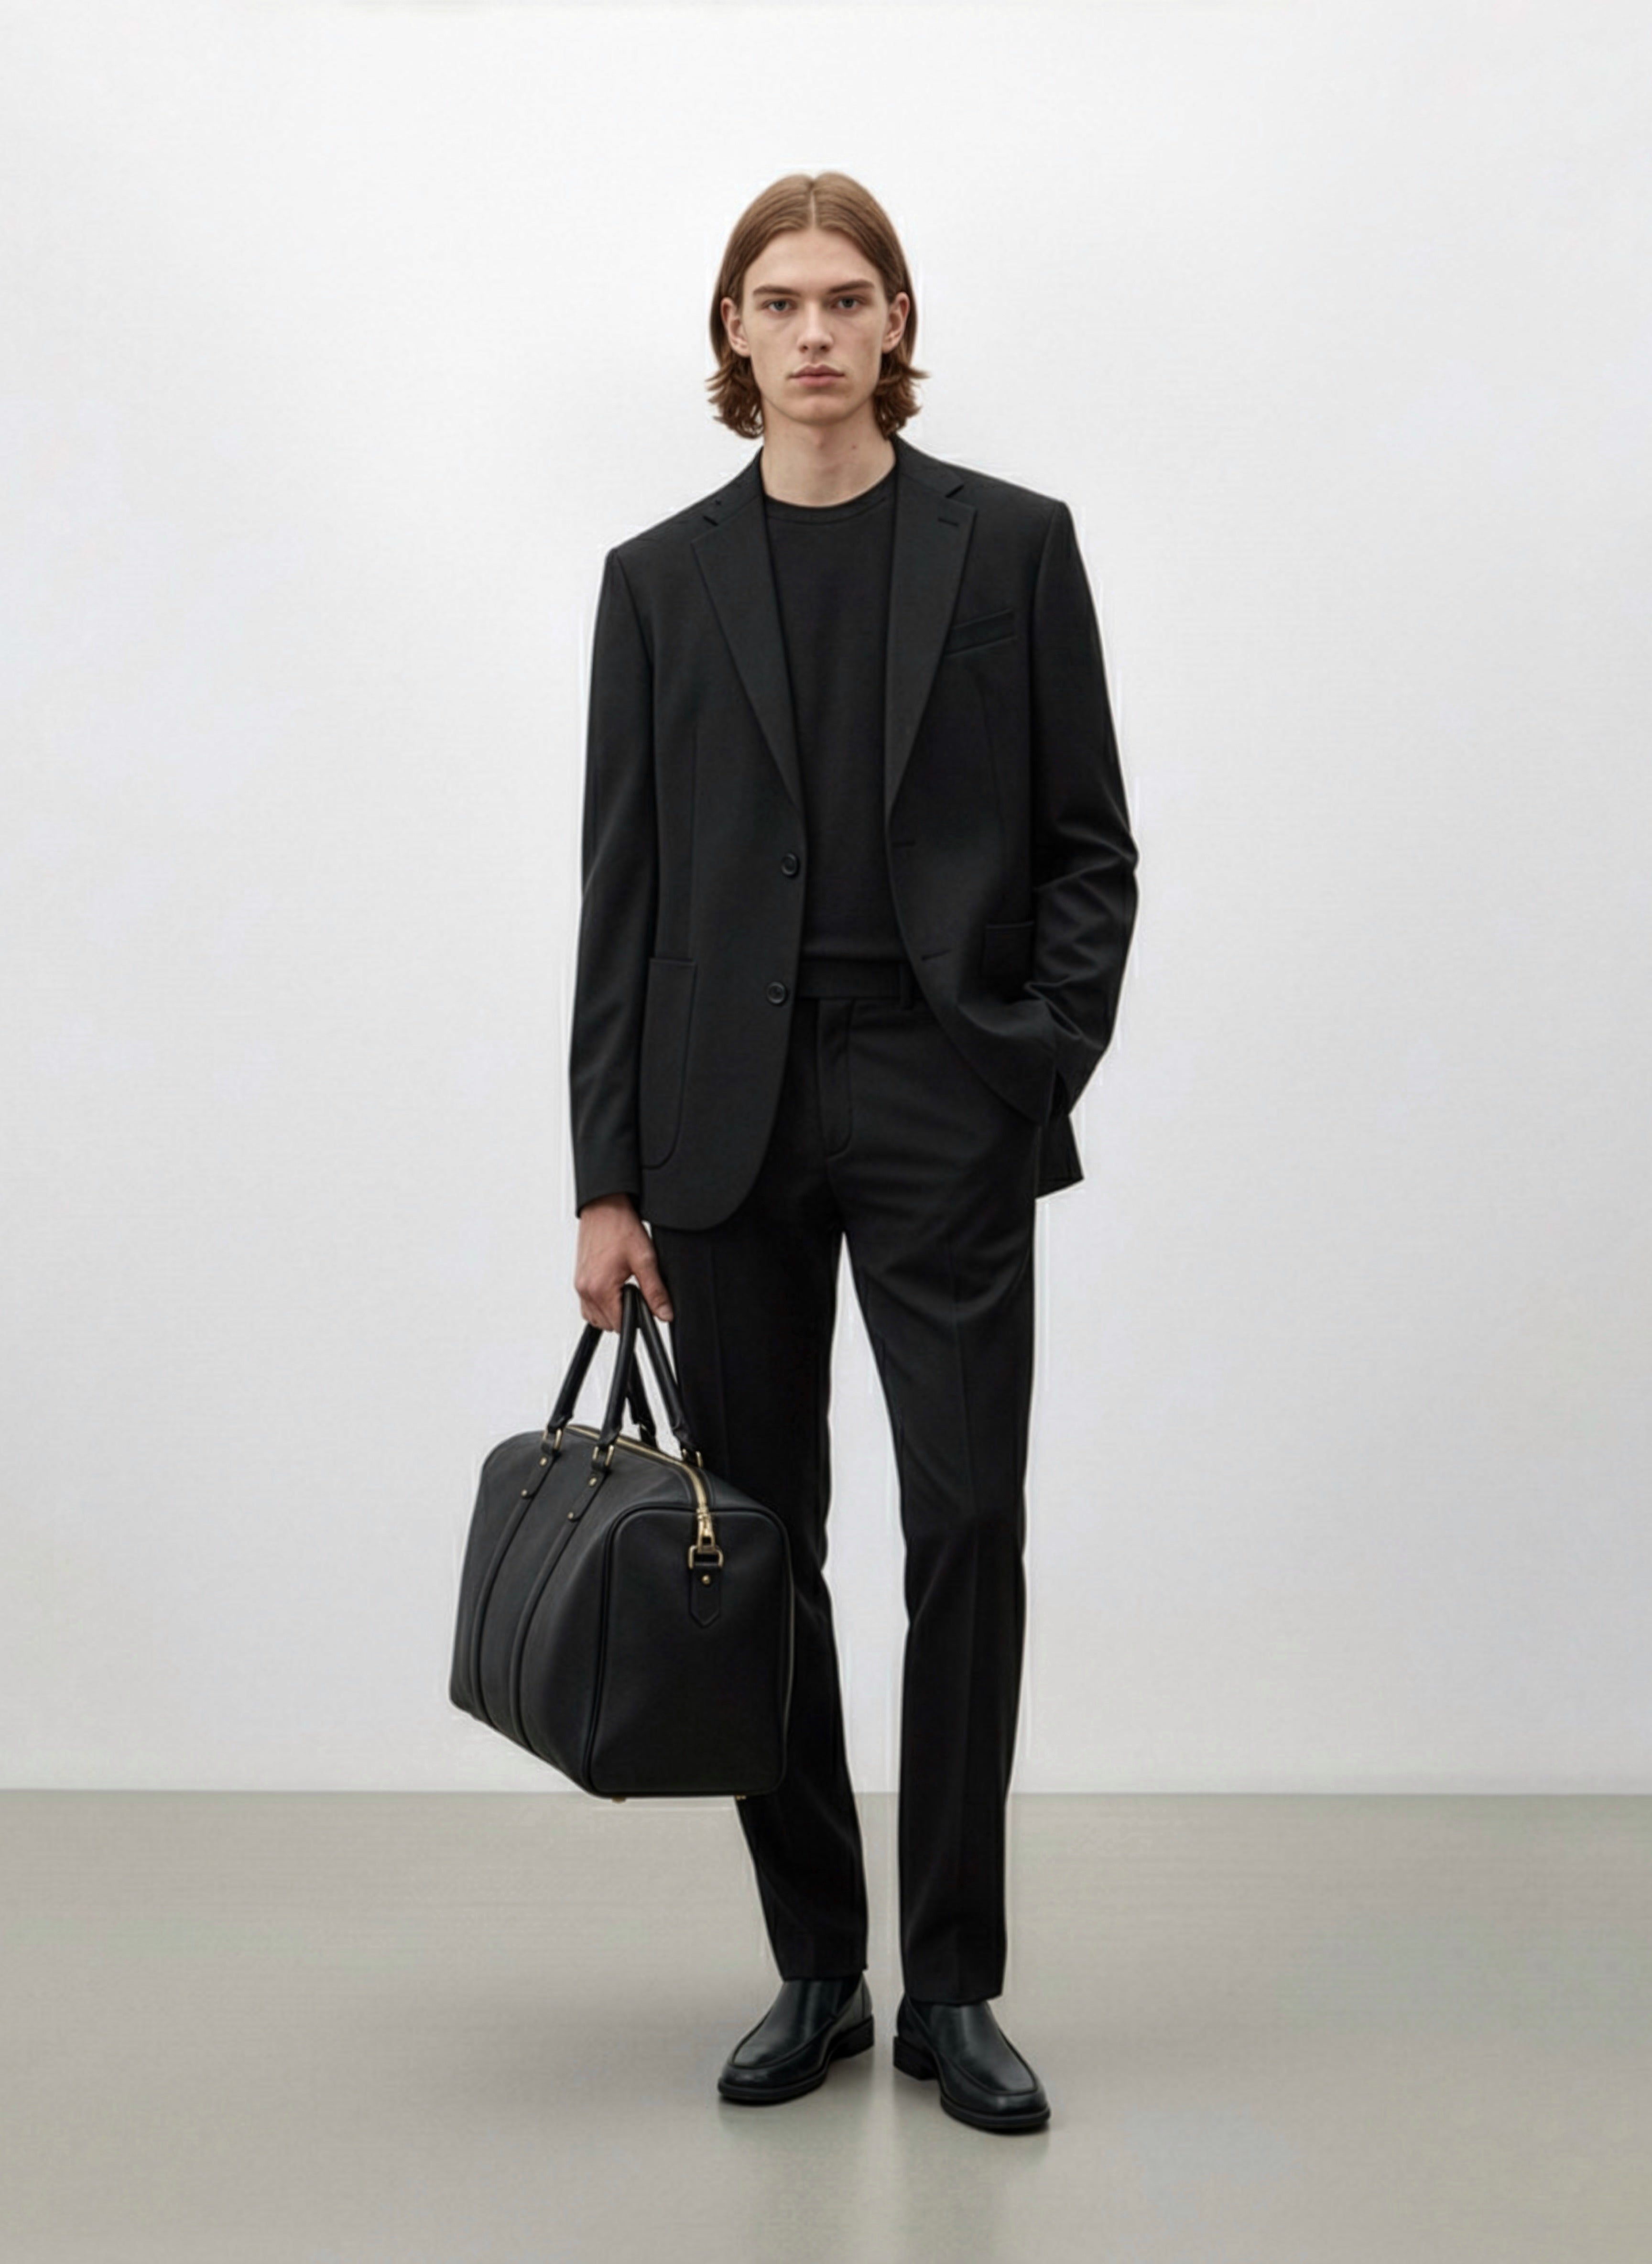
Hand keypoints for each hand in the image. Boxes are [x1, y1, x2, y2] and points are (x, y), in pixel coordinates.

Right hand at [574, 1193, 674, 1332]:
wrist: (604, 1206)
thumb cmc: (620, 1227)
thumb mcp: (645, 1260)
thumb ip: (655, 1291)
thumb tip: (665, 1314)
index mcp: (600, 1288)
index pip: (620, 1325)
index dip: (637, 1318)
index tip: (644, 1304)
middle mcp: (585, 1289)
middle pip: (608, 1324)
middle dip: (624, 1314)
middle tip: (636, 1292)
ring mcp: (580, 1285)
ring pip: (596, 1317)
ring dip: (612, 1311)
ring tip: (624, 1289)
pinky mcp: (579, 1280)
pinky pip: (588, 1305)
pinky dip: (601, 1303)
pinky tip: (613, 1288)